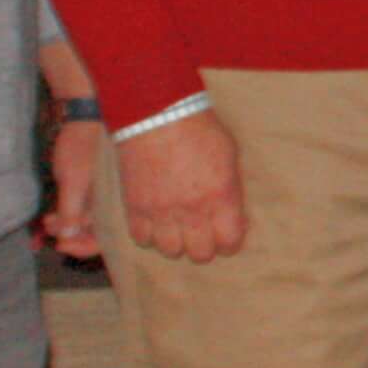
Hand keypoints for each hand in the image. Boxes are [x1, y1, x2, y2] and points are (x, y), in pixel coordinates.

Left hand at [41, 118, 104, 258]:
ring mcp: (102, 197)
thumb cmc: (82, 146)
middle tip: (52, 234)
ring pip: (86, 224)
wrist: (85, 117)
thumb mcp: (73, 180)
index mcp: (114, 204)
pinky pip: (81, 211)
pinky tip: (51, 215)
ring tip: (47, 222)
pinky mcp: (92, 190)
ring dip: (66, 227)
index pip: (105, 240)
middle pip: (97, 235)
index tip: (61, 244)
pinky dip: (66, 216)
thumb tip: (67, 236)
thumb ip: (71, 209)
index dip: (83, 247)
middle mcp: (111, 204)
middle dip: (72, 238)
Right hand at [119, 110, 248, 262]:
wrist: (156, 113)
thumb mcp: (229, 155)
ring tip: (175, 227)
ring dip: (174, 241)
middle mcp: (193, 210)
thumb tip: (231, 211)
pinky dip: (148, 234)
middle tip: (200, 232)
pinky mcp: (136, 207)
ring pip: (170, 250)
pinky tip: (154, 221)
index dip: (229, 241)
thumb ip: (230, 188)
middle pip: (200, 254)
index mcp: (222, 196)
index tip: (225, 234)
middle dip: (203, 245)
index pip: (230, 242)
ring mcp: (162, 211)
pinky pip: (141, 238)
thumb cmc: (198, 127)